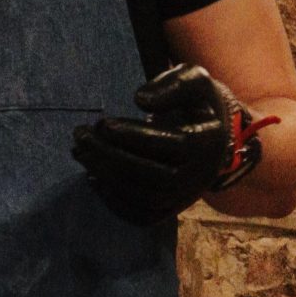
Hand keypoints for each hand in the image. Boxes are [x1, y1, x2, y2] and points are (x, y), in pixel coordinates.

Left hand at [71, 64, 277, 225]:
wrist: (215, 141)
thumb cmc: (197, 105)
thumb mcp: (194, 81)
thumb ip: (173, 84)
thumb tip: (140, 100)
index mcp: (207, 143)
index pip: (172, 145)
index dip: (135, 136)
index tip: (103, 123)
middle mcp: (198, 177)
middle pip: (153, 176)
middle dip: (111, 156)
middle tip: (81, 135)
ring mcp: (184, 198)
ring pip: (143, 198)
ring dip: (106, 177)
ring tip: (80, 151)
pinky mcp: (170, 211)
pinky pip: (140, 215)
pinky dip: (113, 201)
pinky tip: (92, 177)